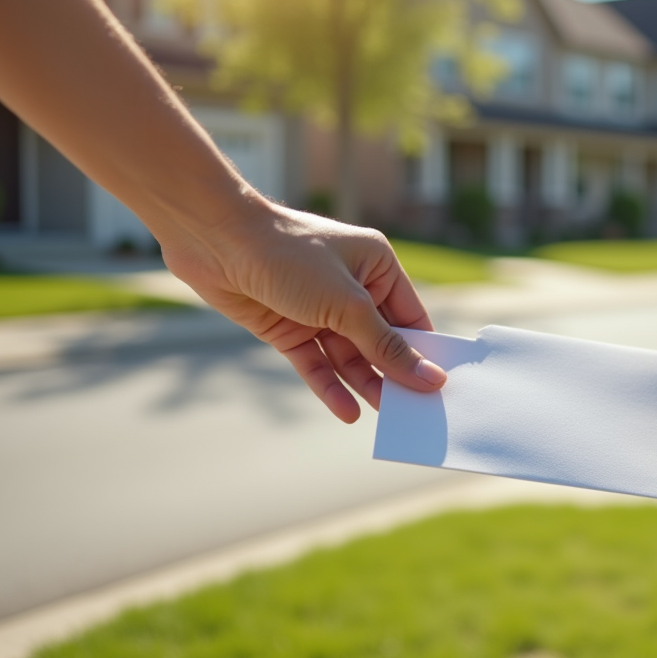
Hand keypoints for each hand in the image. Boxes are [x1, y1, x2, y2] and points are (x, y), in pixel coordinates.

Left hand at [157, 200, 446, 422]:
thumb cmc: (290, 256)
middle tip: (411, 411)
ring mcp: (318, 310)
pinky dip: (330, 386)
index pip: (410, 317)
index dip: (424, 352)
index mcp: (377, 266)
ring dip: (364, 384)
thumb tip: (429, 377)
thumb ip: (386, 345)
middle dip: (394, 374)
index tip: (439, 388)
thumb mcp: (348, 304)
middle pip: (380, 341)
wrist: (216, 241)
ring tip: (384, 416)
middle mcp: (352, 288)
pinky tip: (347, 412)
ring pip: (349, 357)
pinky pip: (316, 364)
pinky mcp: (288, 328)